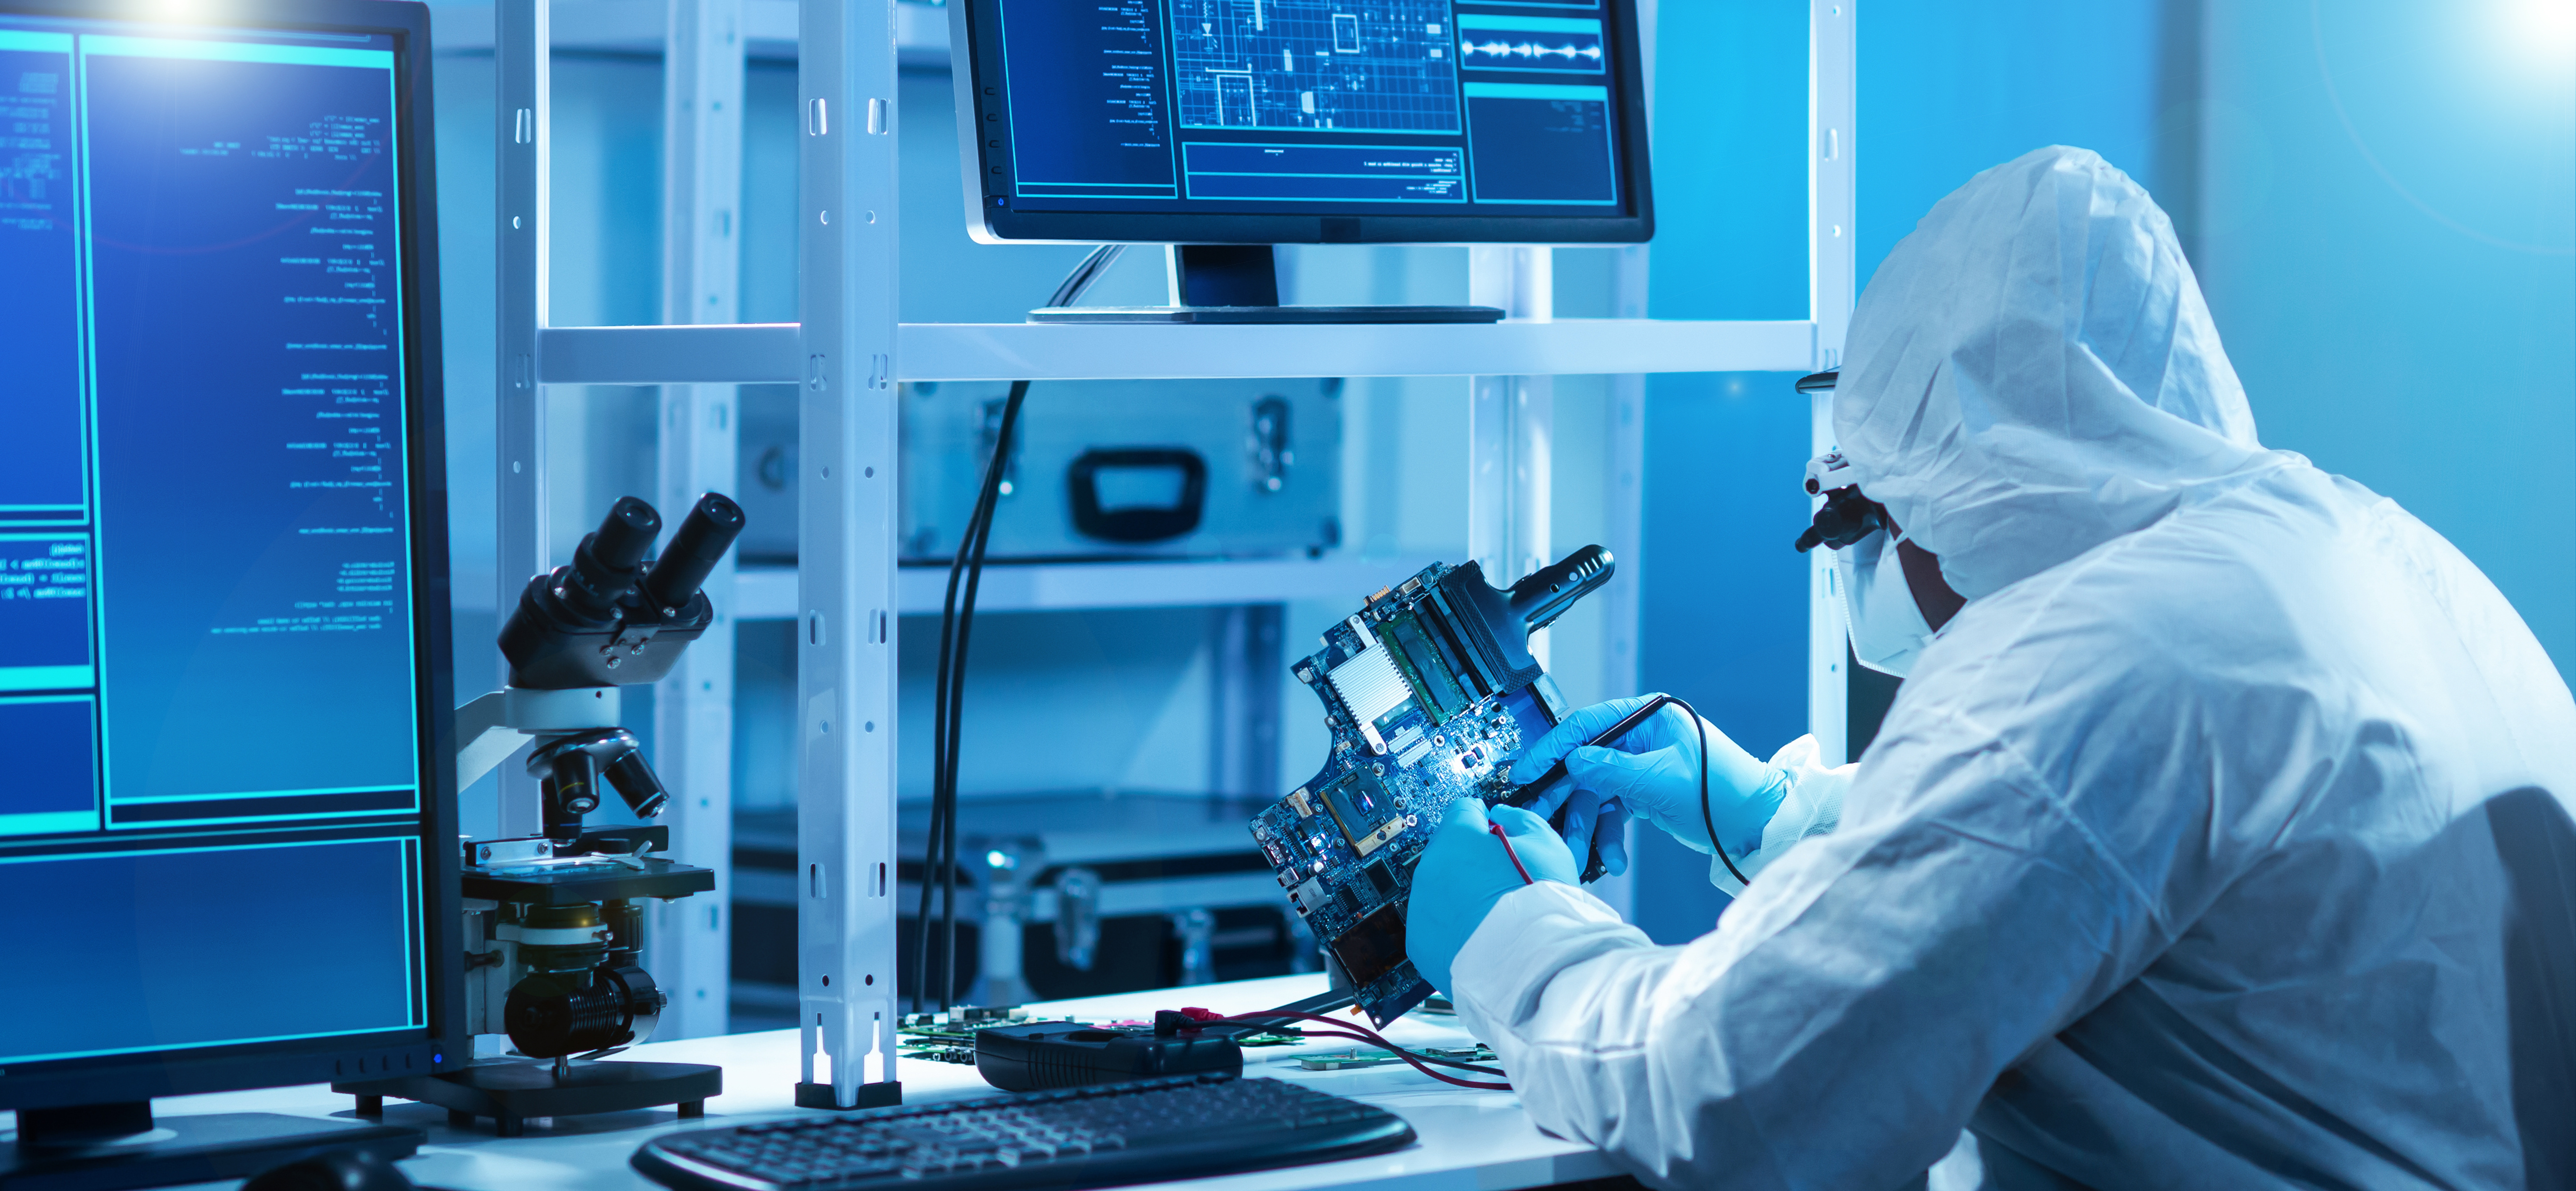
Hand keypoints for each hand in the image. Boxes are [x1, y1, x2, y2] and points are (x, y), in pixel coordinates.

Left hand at [1403, 798, 1575, 995]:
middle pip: (1449, 851)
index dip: (1485, 822)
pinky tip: (1481, 935)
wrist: (1532, 964)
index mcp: (1457, 836)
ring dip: (1460, 894)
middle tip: (1503, 880)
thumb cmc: (1542, 903)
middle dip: (1472, 860)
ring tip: (1495, 913)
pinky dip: (1452, 927)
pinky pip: (1434, 925)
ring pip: (1439, 889)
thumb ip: (1520, 820)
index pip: (1464, 810)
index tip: (1497, 835)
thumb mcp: (1547, 844)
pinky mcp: (1420, 943)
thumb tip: (1502, 817)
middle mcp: (1430, 869)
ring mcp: (1420, 907)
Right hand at [1511, 695, 1788, 860]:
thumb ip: (1612, 769)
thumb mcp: (1661, 780)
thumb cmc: (1725, 793)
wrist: (1757, 825)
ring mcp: (1641, 767)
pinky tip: (1612, 856)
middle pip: (1586, 763)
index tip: (1529, 769)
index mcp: (1649, 718)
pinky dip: (1609, 835)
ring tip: (1579, 849)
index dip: (1555, 748)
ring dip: (1587, 825)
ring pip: (1596, 793)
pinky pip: (1613, 812)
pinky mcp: (1644, 793)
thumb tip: (1573, 761)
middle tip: (1541, 815)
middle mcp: (1642, 738)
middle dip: (1566, 796)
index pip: (1588, 726)